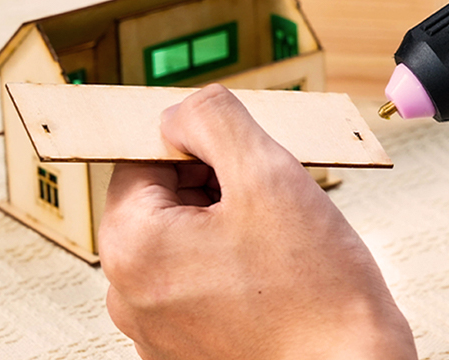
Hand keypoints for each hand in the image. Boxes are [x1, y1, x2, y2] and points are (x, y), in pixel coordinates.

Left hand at [99, 84, 416, 359]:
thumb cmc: (318, 297)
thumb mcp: (269, 175)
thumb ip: (215, 121)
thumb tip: (184, 112)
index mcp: (132, 246)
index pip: (145, 158)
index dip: (203, 147)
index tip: (247, 161)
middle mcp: (130, 295)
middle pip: (167, 203)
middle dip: (220, 190)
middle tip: (275, 204)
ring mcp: (158, 331)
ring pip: (189, 246)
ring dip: (232, 231)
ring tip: (284, 247)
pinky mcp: (189, 354)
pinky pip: (203, 289)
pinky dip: (237, 274)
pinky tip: (280, 281)